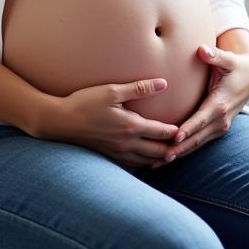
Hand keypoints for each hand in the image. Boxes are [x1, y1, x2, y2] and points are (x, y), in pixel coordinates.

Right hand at [37, 79, 178, 168]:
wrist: (59, 121)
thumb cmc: (84, 102)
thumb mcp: (112, 91)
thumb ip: (140, 88)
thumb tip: (163, 83)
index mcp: (131, 126)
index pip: (162, 132)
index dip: (177, 132)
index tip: (189, 129)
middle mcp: (126, 144)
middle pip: (157, 152)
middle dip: (172, 150)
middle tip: (185, 146)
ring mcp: (117, 153)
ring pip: (145, 162)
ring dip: (159, 159)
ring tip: (170, 155)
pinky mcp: (108, 156)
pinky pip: (131, 165)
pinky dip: (142, 164)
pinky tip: (145, 160)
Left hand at [157, 31, 248, 165]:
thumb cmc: (236, 67)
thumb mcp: (228, 59)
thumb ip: (215, 55)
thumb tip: (202, 49)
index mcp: (220, 104)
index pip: (202, 119)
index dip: (189, 128)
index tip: (175, 137)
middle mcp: (221, 120)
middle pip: (197, 138)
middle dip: (179, 149)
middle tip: (159, 158)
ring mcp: (219, 127)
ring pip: (196, 144)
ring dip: (178, 154)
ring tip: (157, 164)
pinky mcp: (216, 130)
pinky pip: (198, 143)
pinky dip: (183, 151)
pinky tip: (166, 158)